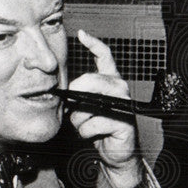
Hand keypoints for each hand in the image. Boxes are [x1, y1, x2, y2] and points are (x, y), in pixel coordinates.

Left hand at [67, 30, 141, 187]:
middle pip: (91, 80)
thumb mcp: (86, 107)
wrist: (116, 152)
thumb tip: (63, 92)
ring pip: (88, 104)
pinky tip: (95, 135)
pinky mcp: (124, 121)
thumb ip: (78, 95)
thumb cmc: (99, 128)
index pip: (105, 56)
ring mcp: (124, 104)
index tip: (82, 34)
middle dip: (75, 94)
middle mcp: (119, 88)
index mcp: (110, 81)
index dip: (93, 44)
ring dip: (80, 120)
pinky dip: (86, 133)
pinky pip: (93, 124)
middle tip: (72, 108)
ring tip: (87, 126)